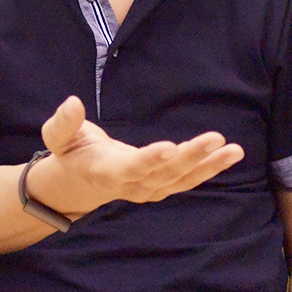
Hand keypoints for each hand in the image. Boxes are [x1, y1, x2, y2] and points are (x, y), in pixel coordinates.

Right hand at [30, 96, 243, 215]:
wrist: (77, 184)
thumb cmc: (70, 154)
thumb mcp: (57, 137)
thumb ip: (63, 123)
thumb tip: (72, 102)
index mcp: (106, 172)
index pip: (130, 168)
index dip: (149, 160)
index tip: (169, 147)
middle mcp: (132, 185)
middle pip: (165, 174)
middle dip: (191, 157)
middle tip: (214, 139)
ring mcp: (149, 189)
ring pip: (182, 179)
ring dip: (209, 165)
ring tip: (234, 150)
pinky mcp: (161, 186)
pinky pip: (188, 179)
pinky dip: (209, 168)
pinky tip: (230, 154)